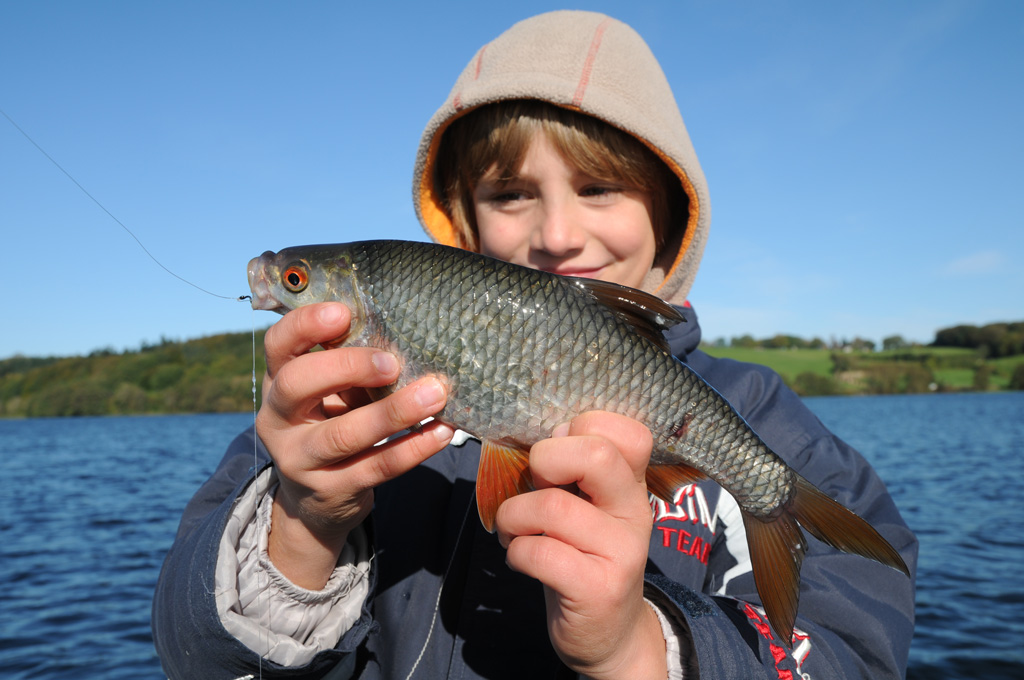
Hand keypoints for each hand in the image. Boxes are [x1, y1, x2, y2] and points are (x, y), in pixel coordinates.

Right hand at [256, 302, 453, 588]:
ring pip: (342, 434)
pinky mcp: (331, 491)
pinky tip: (440, 432)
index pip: (278, 344)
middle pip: (296, 384)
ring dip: (393, 412)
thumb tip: (407, 335)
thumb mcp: (331, 393)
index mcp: (277, 382)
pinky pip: (376, 467)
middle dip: (346, 366)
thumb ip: (351, 365)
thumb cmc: (332, 424)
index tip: (344, 313)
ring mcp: (299, 460)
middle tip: (392, 362)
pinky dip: (412, 448)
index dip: (305, 324)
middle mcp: (278, 420)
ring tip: (434, 394)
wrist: (316, 501)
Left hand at [495, 412, 664, 679]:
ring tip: (513, 531)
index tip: (557, 459)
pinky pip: (542, 553)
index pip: (628, 432)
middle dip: (546, 460)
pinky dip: (517, 552)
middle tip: (534, 485)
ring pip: (553, 506)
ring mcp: (621, 552)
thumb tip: (547, 434)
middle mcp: (634, 512)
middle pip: (597, 455)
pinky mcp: (598, 590)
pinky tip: (520, 559)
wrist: (610, 635)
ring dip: (514, 515)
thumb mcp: (587, 508)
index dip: (581, 428)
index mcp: (631, 484)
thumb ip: (573, 470)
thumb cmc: (585, 558)